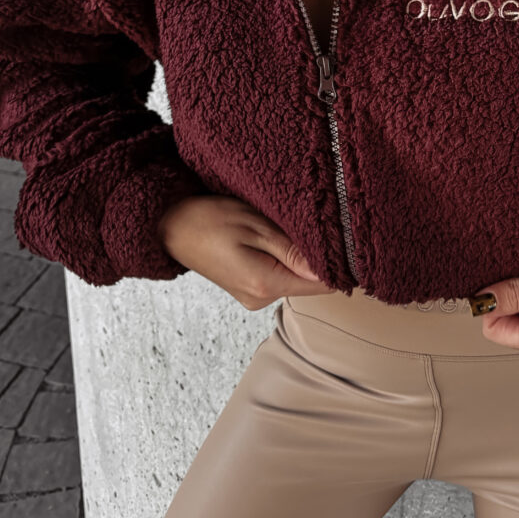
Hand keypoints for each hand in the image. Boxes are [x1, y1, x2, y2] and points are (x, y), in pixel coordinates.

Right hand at [157, 195, 337, 310]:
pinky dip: (286, 259)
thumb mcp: (256, 225)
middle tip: (320, 224)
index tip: (347, 241)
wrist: (171, 226)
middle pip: (310, 283)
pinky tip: (279, 239)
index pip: (321, 285)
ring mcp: (254, 296)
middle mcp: (261, 298)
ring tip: (294, 228)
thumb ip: (292, 249)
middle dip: (320, 257)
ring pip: (295, 278)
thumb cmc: (209, 219)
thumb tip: (327, 268)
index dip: (339, 264)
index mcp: (265, 283)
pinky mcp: (249, 288)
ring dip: (300, 256)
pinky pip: (280, 276)